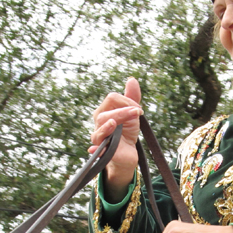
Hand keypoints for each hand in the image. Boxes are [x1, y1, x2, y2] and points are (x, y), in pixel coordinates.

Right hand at [89, 78, 142, 201]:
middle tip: (138, 112)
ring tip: (114, 123)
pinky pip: (96, 150)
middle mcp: (99, 124)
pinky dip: (95, 150)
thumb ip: (131, 97)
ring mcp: (99, 138)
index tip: (138, 109)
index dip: (126, 101)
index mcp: (104, 111)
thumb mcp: (132, 113)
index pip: (111, 98)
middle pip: (104, 113)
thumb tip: (132, 79)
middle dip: (122, 111)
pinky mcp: (103, 152)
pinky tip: (94, 149)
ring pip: (99, 129)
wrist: (128, 153)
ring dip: (108, 126)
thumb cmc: (126, 132)